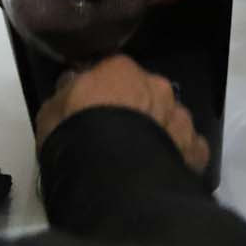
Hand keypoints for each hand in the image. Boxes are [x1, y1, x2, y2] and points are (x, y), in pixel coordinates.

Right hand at [35, 55, 206, 173]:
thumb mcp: (51, 111)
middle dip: (137, 110)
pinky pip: (188, 149)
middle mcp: (158, 86)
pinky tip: (162, 171)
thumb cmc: (75, 136)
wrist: (111, 176)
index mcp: (121, 70)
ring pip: (171, 120)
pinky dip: (178, 157)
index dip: (103, 92)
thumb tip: (72, 88)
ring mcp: (180, 117)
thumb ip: (67, 95)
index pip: (113, 72)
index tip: (93, 109)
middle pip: (147, 93)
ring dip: (159, 132)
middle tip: (118, 136)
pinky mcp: (194, 149)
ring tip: (140, 158)